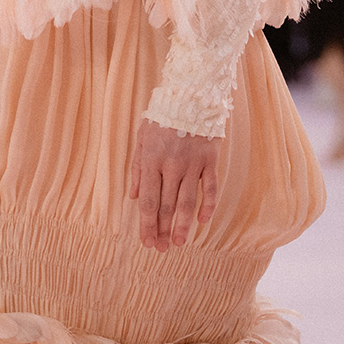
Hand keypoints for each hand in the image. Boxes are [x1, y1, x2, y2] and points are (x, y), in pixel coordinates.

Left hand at [129, 118, 221, 252]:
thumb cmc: (162, 116)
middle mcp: (172, 165)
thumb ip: (137, 167)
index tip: (147, 242)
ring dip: (182, 225)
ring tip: (178, 243)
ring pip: (187, 201)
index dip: (147, 224)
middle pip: (166, 205)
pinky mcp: (210, 160)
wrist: (190, 94)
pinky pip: (210, 189)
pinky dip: (207, 206)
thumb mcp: (142, 136)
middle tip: (161, 249)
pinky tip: (202, 222)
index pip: (149, 200)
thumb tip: (133, 196)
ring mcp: (193, 163)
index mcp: (151, 159)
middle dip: (162, 229)